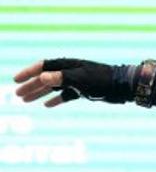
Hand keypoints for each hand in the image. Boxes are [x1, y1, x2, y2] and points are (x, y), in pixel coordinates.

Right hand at [11, 58, 131, 105]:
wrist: (123, 86)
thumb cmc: (102, 80)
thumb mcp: (80, 79)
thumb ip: (61, 78)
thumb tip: (42, 77)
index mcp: (67, 65)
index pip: (43, 66)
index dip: (28, 72)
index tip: (16, 80)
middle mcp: (70, 72)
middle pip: (45, 78)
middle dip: (31, 86)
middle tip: (18, 95)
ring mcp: (76, 81)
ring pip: (53, 87)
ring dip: (39, 93)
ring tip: (26, 101)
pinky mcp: (84, 90)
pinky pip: (66, 95)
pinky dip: (56, 99)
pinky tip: (47, 105)